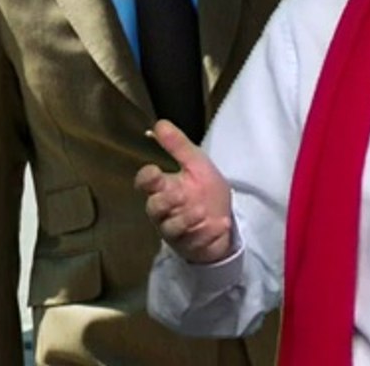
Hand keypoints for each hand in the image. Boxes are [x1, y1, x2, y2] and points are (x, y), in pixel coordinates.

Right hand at [135, 120, 234, 263]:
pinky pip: (194, 242)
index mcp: (163, 188)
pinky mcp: (190, 246)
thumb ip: (178, 146)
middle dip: (165, 201)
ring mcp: (176, 231)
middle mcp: (164, 211)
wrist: (224, 219)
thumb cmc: (204, 190)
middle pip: (153, 208)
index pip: (144, 183)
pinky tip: (221, 224)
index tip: (156, 171)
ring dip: (186, 219)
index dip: (146, 178)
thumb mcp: (196, 164)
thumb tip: (159, 123)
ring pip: (171, 228)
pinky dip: (208, 232)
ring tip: (202, 211)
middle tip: (180, 194)